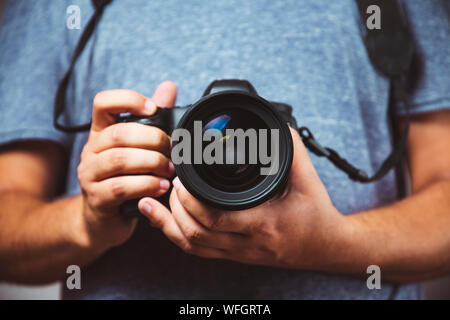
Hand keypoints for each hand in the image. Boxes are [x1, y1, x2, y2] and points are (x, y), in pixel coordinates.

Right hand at [77, 81, 176, 249]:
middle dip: (153, 140)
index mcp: (101, 132)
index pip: (103, 103)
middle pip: (119, 133)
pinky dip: (146, 185)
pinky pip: (121, 187)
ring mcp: (89, 174)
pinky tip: (161, 187)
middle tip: (172, 151)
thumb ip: (153, 120)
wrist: (103, 220)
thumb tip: (169, 87)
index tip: (152, 108)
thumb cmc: (125, 179)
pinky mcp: (96, 198)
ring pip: (119, 160)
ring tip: (170, 170)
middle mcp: (91, 150)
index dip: (128, 99)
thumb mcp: (138, 149)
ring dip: (151, 163)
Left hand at [139, 127, 350, 269]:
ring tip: (152, 201)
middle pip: (196, 233)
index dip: (190, 200)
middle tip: (169, 182)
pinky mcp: (235, 255)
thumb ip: (290, 148)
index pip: (215, 217)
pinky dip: (176, 236)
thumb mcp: (307, 177)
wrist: (324, 247)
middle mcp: (246, 243)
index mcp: (263, 222)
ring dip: (169, 223)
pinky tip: (162, 221)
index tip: (181, 178)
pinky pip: (198, 251)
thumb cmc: (316, 213)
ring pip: (192, 245)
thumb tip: (271, 125)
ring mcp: (238, 253)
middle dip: (175, 207)